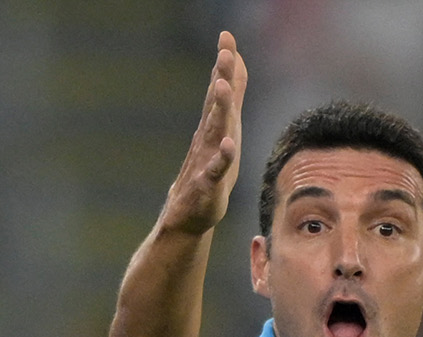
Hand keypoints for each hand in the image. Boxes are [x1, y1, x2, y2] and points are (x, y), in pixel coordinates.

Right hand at [163, 32, 246, 235]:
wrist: (188, 214)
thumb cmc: (210, 172)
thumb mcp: (224, 133)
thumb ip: (230, 103)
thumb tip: (233, 70)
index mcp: (217, 126)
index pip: (222, 90)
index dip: (226, 64)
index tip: (226, 35)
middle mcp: (210, 138)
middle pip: (217, 103)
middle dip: (221, 75)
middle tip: (224, 49)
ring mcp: (206, 160)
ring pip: (214, 131)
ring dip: (219, 109)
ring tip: (222, 86)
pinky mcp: (207, 185)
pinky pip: (215, 170)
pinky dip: (221, 158)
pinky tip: (228, 146)